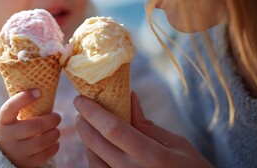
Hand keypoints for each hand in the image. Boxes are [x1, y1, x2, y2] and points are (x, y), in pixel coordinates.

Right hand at [0, 89, 60, 167]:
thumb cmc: (10, 128)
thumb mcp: (9, 118)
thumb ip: (21, 108)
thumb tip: (43, 92)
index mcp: (3, 121)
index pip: (10, 107)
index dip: (24, 98)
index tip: (38, 92)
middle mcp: (8, 136)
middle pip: (34, 126)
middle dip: (51, 120)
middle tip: (57, 117)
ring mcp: (16, 151)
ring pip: (41, 142)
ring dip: (54, 134)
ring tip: (56, 130)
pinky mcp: (25, 163)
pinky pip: (44, 155)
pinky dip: (54, 147)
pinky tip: (54, 142)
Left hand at [74, 92, 212, 167]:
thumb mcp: (176, 143)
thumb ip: (147, 124)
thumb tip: (127, 97)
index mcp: (153, 157)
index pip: (114, 130)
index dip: (93, 112)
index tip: (81, 99)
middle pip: (97, 145)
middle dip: (84, 124)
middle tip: (80, 109)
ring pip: (93, 161)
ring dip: (86, 141)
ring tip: (87, 125)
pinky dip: (94, 157)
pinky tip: (96, 146)